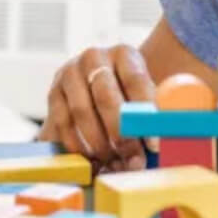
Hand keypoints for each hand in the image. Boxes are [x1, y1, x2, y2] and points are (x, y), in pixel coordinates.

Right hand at [37, 44, 156, 173]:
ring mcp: (69, 74)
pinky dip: (78, 149)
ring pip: (81, 112)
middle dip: (120, 134)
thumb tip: (164, 143)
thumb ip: (157, 115)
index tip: (154, 144)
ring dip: (99, 145)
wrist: (105, 91)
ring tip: (115, 164)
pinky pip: (62, 125)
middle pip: (105, 96)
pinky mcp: (53, 94)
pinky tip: (94, 162)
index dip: (145, 114)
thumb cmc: (134, 99)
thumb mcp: (150, 98)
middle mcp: (93, 57)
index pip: (136, 80)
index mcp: (124, 54)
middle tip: (133, 160)